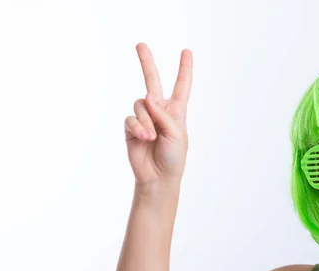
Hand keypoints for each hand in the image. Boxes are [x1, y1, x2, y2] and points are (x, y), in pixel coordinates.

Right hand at [124, 43, 192, 186]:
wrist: (158, 177)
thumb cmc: (174, 157)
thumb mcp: (176, 134)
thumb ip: (163, 114)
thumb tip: (147, 98)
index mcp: (176, 111)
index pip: (181, 86)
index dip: (184, 69)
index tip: (186, 52)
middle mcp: (159, 111)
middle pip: (152, 81)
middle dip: (146, 63)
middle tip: (140, 44)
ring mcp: (144, 118)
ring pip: (140, 105)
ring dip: (146, 121)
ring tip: (151, 137)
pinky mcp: (131, 128)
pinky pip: (131, 119)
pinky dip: (138, 127)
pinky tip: (144, 138)